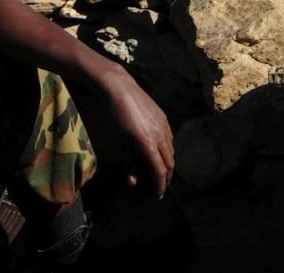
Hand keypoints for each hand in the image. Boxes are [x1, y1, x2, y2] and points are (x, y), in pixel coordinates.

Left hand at [96, 66, 174, 198]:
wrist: (119, 87)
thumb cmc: (112, 116)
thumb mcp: (115, 143)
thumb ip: (127, 163)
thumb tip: (134, 182)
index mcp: (147, 144)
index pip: (159, 171)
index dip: (159, 186)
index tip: (157, 196)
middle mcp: (160, 135)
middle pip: (169, 163)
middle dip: (165, 178)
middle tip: (159, 188)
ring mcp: (163, 124)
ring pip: (171, 150)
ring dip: (167, 164)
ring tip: (159, 172)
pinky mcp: (163, 116)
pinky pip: (169, 138)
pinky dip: (166, 150)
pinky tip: (158, 151)